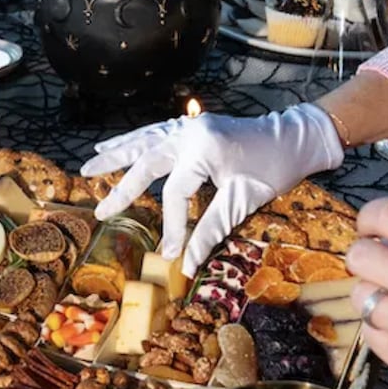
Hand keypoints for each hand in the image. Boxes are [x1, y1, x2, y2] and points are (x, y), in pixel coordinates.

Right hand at [81, 104, 344, 272]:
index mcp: (202, 149)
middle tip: (101, 211)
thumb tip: (186, 262)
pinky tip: (115, 146)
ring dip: (117, 154)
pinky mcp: (192, 126)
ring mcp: (189, 126)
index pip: (175, 193)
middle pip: (147, 162)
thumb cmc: (274, 169)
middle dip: (123, 189)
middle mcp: (189, 133)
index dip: (171, 225)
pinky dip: (133, 140)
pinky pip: (155, 132)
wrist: (297, 137)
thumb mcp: (243, 200)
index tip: (168, 253)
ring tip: (90, 164)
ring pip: (144, 140)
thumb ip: (211, 229)